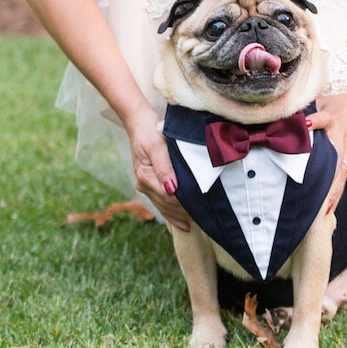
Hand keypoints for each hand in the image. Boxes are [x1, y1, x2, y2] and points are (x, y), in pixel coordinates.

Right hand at [125, 102, 190, 231]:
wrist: (139, 122)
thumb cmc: (150, 131)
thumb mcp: (157, 146)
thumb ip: (164, 167)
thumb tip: (171, 189)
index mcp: (145, 176)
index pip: (168, 197)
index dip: (184, 203)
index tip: (202, 207)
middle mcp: (144, 184)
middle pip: (167, 205)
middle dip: (185, 211)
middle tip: (206, 217)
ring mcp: (146, 186)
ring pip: (164, 207)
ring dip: (180, 215)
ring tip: (199, 222)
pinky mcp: (150, 184)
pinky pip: (161, 204)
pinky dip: (173, 215)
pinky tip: (184, 225)